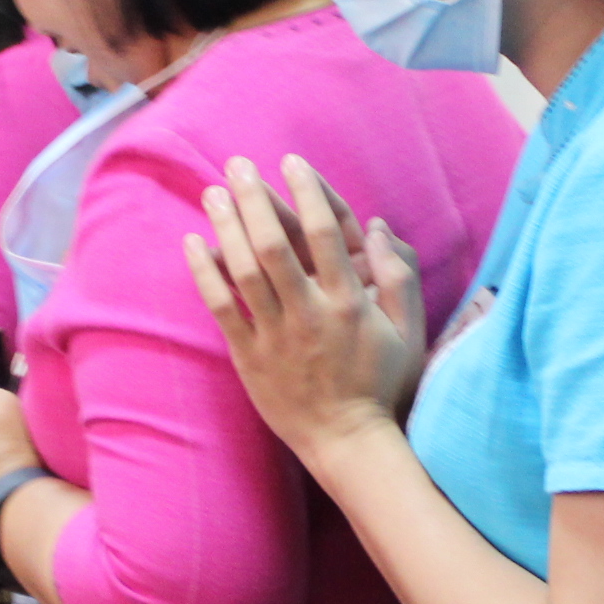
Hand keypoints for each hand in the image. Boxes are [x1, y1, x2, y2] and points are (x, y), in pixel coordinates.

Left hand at [183, 154, 425, 460]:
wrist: (348, 442)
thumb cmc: (382, 385)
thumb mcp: (409, 332)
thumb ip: (399, 276)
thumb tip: (380, 226)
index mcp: (349, 301)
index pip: (324, 232)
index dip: (306, 191)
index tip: (290, 162)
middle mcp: (310, 312)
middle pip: (274, 242)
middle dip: (255, 198)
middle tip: (238, 165)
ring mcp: (276, 335)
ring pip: (243, 269)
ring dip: (226, 226)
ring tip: (213, 192)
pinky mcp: (250, 356)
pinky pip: (222, 307)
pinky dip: (205, 273)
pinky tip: (194, 242)